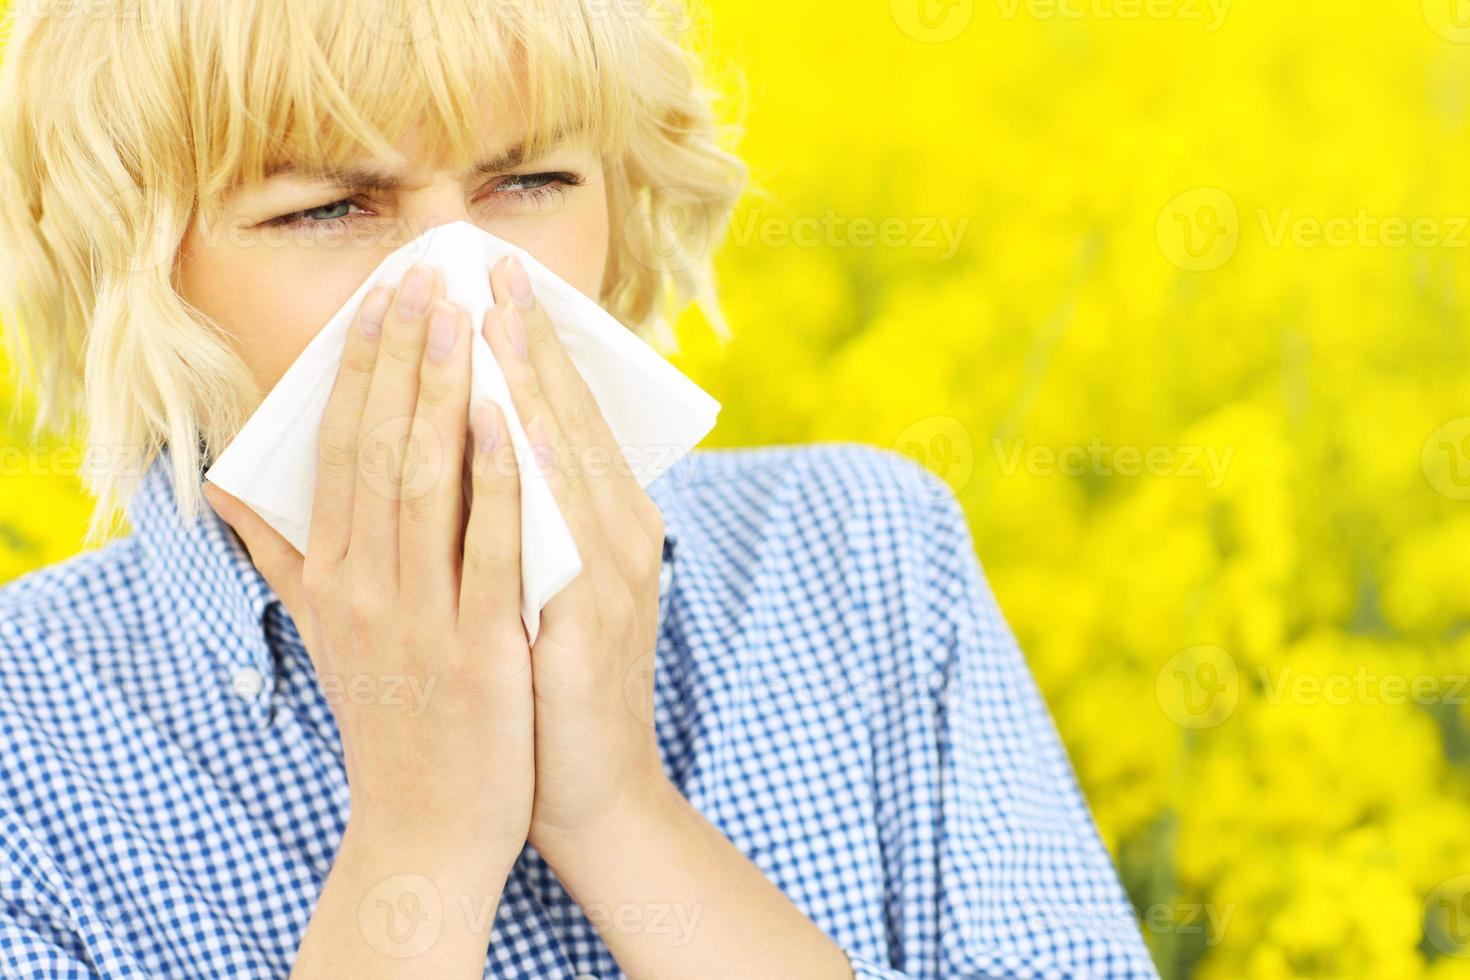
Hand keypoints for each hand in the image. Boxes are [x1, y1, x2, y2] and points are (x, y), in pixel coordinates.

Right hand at [204, 262, 534, 877]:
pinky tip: (508, 418)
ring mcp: (420, 618)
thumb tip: (230, 496)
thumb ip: (285, 560)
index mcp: (332, 576)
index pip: (340, 448)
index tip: (384, 296)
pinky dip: (497, 481)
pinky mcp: (480, 650)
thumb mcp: (326, 635)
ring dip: (444, 394)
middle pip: (378, 448)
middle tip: (425, 276)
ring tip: (464, 317)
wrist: (426, 827)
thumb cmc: (391, 715)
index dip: (361, 367)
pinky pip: (489, 551)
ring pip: (425, 484)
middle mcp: (364, 587)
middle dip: (402, 357)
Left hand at [482, 254, 671, 856]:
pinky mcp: (589, 622)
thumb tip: (465, 447)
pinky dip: (531, 472)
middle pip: (573, 419)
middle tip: (488, 263)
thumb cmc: (547, 682)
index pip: (568, 414)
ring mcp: (611, 576)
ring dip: (527, 382)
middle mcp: (622, 535)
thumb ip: (511, 517)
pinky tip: (501, 421)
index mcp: (608, 521)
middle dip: (527, 338)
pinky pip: (557, 532)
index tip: (489, 277)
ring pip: (570, 459)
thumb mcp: (537, 587)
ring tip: (489, 315)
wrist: (589, 790)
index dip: (529, 344)